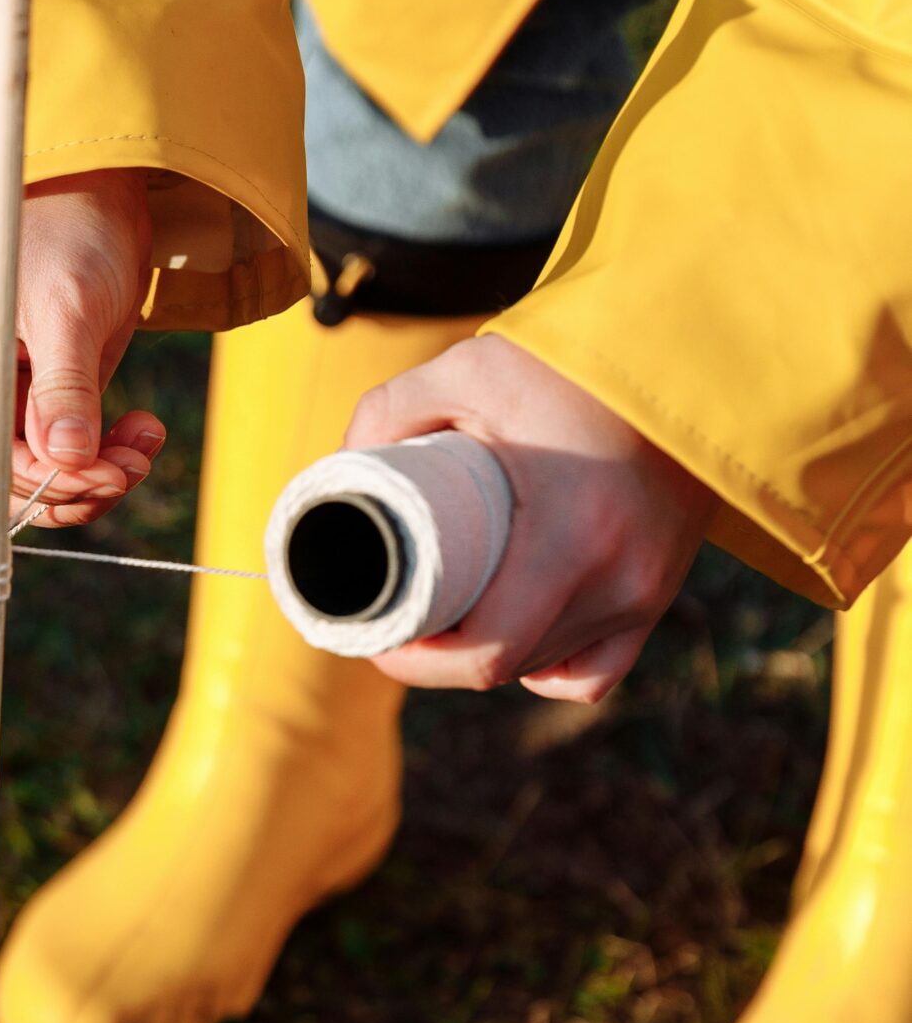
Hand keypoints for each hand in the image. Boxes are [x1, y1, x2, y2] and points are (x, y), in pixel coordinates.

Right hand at [0, 168, 163, 527]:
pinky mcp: (38, 401)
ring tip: (144, 442)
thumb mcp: (67, 307)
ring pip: (42, 474)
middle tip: (135, 462)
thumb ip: (63, 386)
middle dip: (80, 480)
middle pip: (11, 476)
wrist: (100, 194)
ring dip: (99, 474)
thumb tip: (65, 460)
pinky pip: (64, 454)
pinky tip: (143, 429)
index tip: (111, 473)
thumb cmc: (69, 229)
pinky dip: (105, 455)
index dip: (49, 479)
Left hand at [347, 332, 711, 702]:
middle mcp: (616, 580)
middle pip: (505, 666)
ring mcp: (644, 593)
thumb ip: (390, 411)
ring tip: (446, 619)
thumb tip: (341, 472)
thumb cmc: (571, 361)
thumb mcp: (468, 369)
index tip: (377, 634)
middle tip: (397, 621)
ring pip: (542, 667)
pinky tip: (516, 642)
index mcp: (569, 537)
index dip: (417, 663)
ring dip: (489, 656)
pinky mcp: (658, 593)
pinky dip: (547, 666)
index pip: (484, 654)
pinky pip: (595, 671)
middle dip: (440, 657)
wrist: (682, 352)